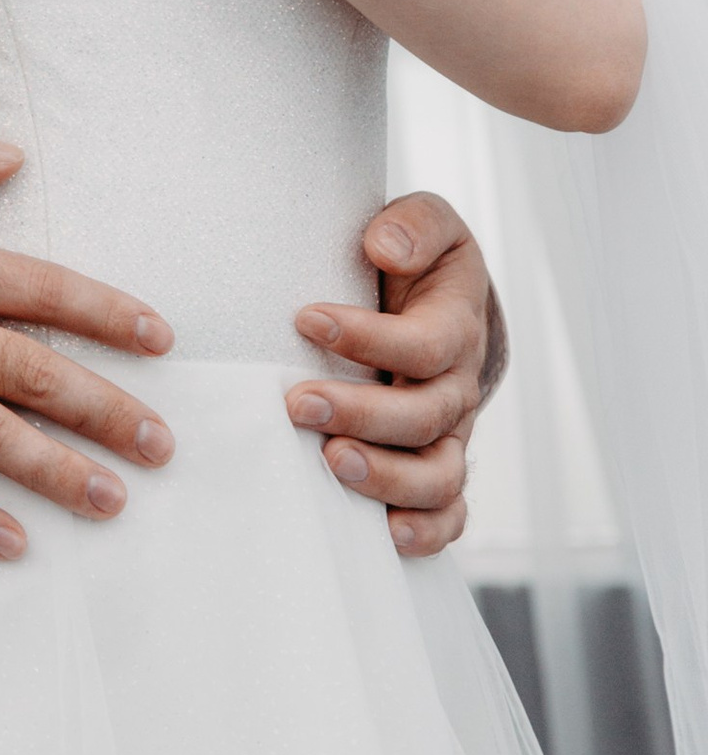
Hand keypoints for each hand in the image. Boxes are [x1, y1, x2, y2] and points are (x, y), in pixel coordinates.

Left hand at [285, 192, 501, 555]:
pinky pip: (447, 514)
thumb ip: (413, 224)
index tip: (305, 318)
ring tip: (331, 463)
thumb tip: (383, 247)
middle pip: (423, 416)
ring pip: (438, 475)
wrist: (441, 300)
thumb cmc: (420, 259)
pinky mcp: (438, 466)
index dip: (367, 337)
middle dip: (359, 413)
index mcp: (457, 327)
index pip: (423, 345)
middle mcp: (458, 388)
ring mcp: (451, 434)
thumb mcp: (428, 221)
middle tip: (297, 403)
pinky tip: (385, 533)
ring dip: (386, 477)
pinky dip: (424, 531)